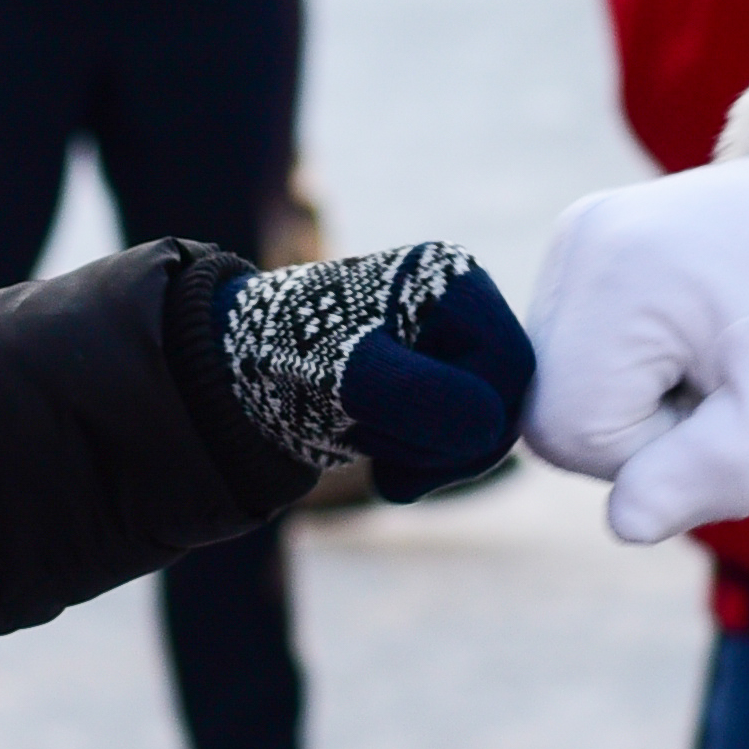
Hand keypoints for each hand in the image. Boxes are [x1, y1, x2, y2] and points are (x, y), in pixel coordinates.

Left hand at [217, 243, 532, 498]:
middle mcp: (462, 308)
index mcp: (454, 282)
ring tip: (376, 455)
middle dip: (450, 445)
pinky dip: (425, 463)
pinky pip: (460, 438)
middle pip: (506, 399)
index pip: (510, 366)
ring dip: (433, 457)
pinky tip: (384, 466)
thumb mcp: (348, 376)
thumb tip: (490, 424)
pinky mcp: (435, 382)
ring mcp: (451, 345)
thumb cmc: (290, 357)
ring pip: (486, 426)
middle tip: (388, 465)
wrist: (237, 372)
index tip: (406, 449)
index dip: (474, 420)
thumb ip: (420, 396)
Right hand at [522, 151, 748, 545]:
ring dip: (637, 398)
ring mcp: (580, 231)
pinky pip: (580, 342)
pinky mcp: (591, 234)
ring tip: (718, 356)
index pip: (569, 434)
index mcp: (618, 276)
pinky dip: (634, 364)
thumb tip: (625, 522)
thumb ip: (710, 479)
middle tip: (728, 387)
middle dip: (639, 429)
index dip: (648, 454)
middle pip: (553, 409)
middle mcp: (580, 239)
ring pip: (564, 380)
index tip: (728, 407)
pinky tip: (696, 335)